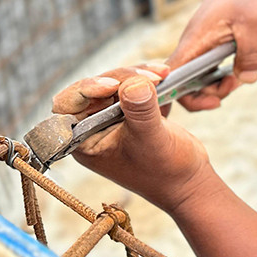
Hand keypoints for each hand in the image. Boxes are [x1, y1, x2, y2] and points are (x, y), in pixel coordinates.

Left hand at [51, 64, 214, 213]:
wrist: (188, 181)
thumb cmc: (166, 171)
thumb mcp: (152, 140)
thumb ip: (140, 112)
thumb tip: (134, 83)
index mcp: (84, 141)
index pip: (67, 106)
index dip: (86, 89)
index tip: (114, 85)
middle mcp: (93, 128)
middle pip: (93, 88)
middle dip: (121, 78)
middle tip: (151, 77)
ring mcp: (112, 119)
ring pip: (114, 83)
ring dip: (136, 75)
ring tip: (162, 74)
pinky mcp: (130, 112)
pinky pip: (130, 86)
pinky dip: (146, 78)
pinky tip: (163, 76)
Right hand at [168, 0, 256, 110]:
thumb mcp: (256, 25)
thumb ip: (251, 54)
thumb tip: (246, 80)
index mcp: (194, 41)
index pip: (171, 77)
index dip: (177, 96)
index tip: (209, 102)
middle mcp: (192, 47)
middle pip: (184, 84)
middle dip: (207, 95)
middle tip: (233, 86)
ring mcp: (200, 48)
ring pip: (197, 80)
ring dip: (217, 87)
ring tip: (240, 78)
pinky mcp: (210, 49)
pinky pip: (208, 72)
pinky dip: (221, 79)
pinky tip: (238, 74)